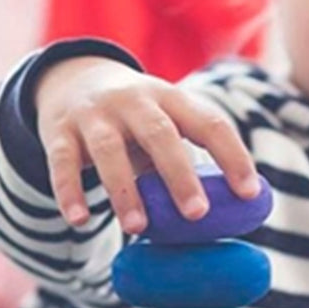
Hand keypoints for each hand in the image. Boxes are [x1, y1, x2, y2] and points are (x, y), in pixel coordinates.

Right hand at [34, 56, 260, 234]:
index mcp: (170, 99)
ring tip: (138, 228)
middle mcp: (133, 100)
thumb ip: (182, 162)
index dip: (232, 156)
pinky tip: (79, 220)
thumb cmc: (133, 120)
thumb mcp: (161, 126)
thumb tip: (219, 217)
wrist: (71, 79)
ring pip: (109, 150)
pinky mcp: (59, 131)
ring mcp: (94, 114)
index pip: (209, 122)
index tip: (250, 193)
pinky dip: (70, 191)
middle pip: (159, 134)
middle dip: (180, 174)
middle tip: (197, 214)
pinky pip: (62, 163)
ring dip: (124, 190)